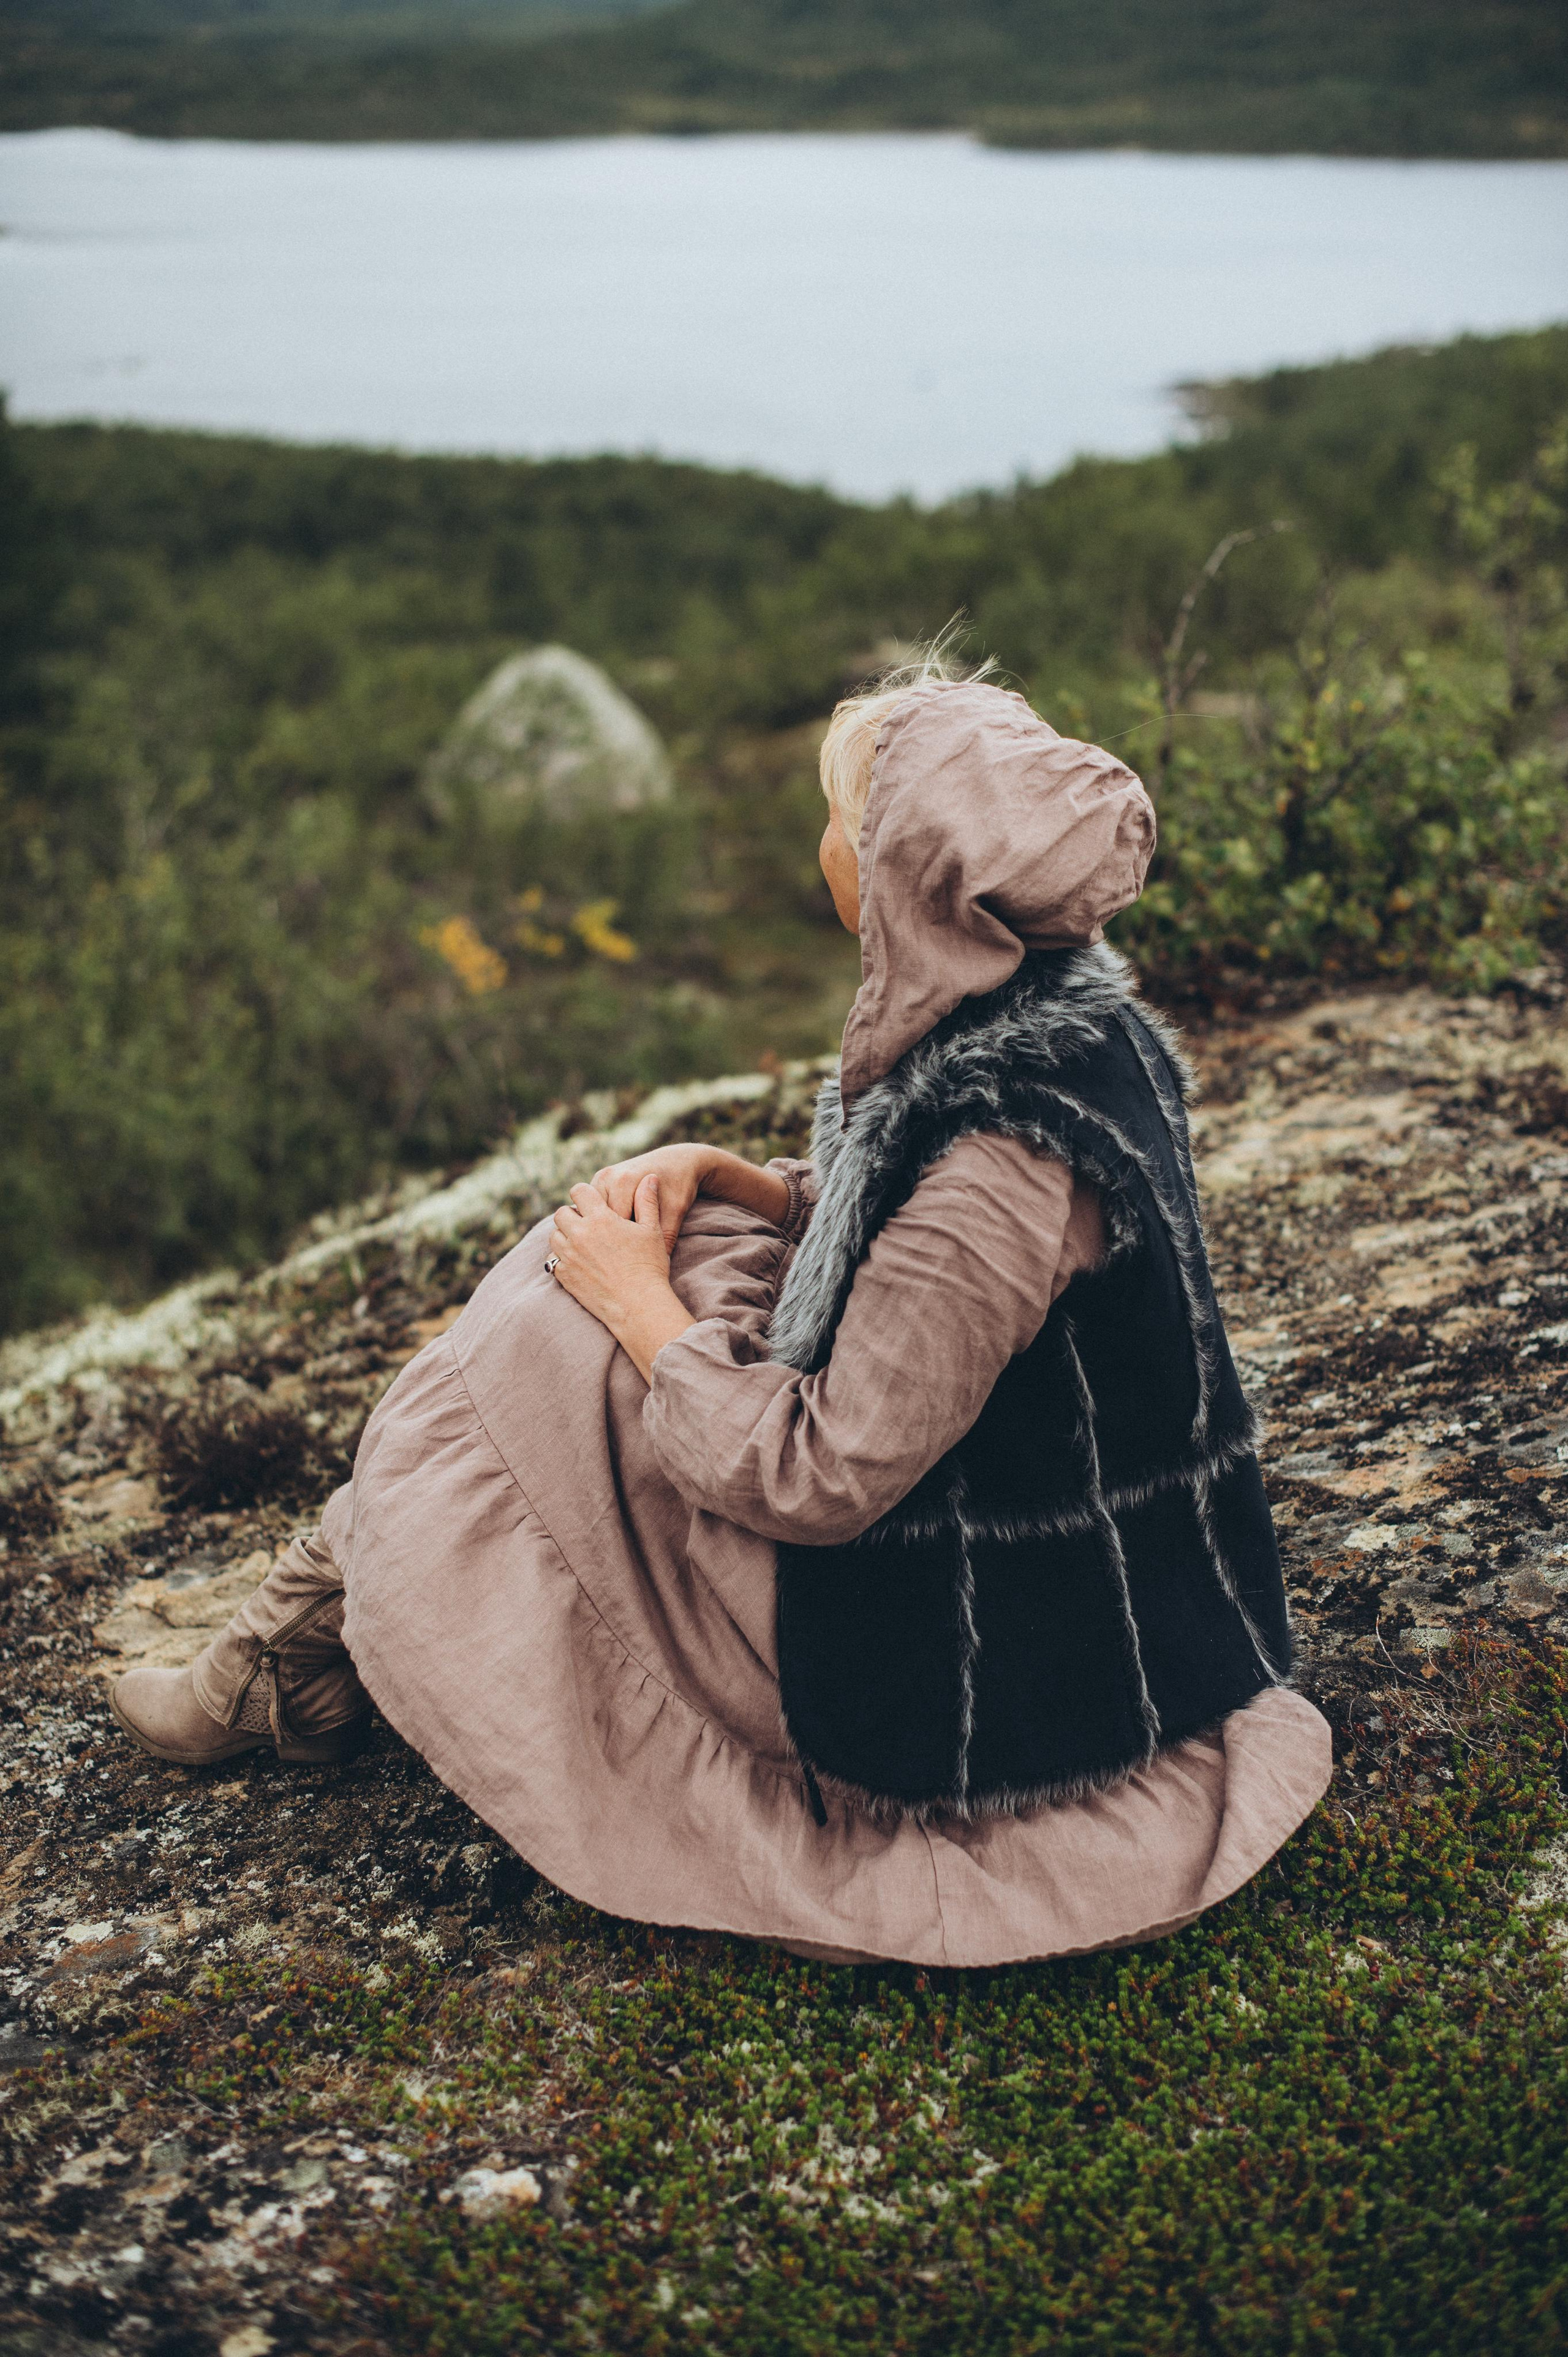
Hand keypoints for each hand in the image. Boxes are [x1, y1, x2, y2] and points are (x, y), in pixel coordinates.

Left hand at [547, 1176, 694, 1382]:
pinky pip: (553, 1259)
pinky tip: (577, 1260)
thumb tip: (650, 1177)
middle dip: (572, 1214)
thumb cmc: (649, 1266)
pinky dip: (561, 1256)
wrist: (638, 1305)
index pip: (579, 1191)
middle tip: (586, 1223)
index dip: (584, 1193)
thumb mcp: (653, 1230)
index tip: (590, 1200)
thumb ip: (647, 1201)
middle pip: (561, 1213)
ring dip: (564, 1235)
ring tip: (581, 1241)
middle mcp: (579, 1234)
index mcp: (600, 1218)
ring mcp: (569, 1256)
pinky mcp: (564, 1276)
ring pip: (554, 1235)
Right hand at [589, 1144, 715, 1252]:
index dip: (623, 1245)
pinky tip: (615, 1233)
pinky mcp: (598, 1183)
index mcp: (624, 1182)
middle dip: (610, 1238)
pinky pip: (592, 1208)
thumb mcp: (675, 1213)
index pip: (613, 1223)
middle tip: (626, 1253)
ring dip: (603, 1230)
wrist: (676, 1162)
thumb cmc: (677, 1188)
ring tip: (621, 1244)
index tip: (634, 1258)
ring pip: (591, 1215)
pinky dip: (601, 1221)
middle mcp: (607, 1177)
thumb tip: (655, 1268)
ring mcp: (599, 1178)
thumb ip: (664, 1237)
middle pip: (598, 1219)